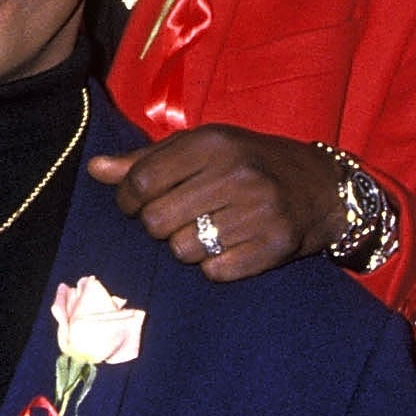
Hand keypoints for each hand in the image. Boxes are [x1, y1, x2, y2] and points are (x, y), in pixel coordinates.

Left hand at [85, 125, 343, 279]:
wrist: (320, 186)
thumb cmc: (248, 162)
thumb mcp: (200, 148)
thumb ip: (145, 160)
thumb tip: (95, 169)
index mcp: (213, 143)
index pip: (142, 180)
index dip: (129, 199)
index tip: (138, 202)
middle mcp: (236, 174)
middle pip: (157, 221)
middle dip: (157, 225)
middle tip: (176, 217)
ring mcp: (258, 211)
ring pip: (183, 250)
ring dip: (187, 246)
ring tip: (208, 228)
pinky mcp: (273, 246)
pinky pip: (214, 271)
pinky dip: (214, 265)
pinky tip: (230, 245)